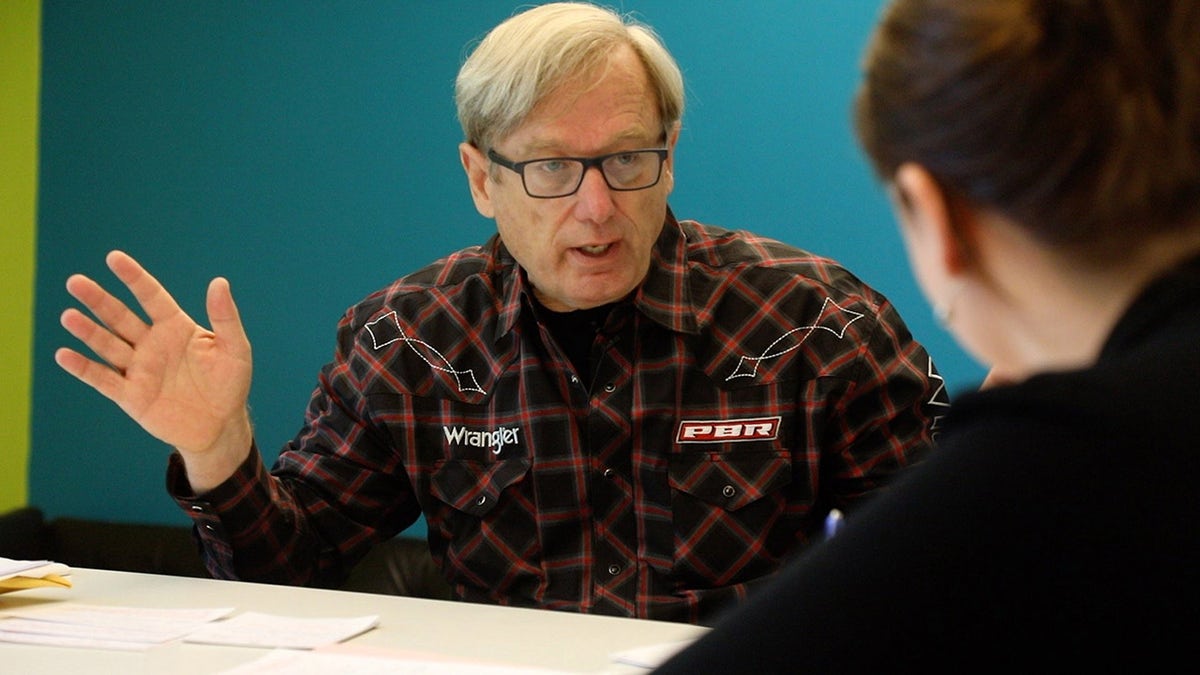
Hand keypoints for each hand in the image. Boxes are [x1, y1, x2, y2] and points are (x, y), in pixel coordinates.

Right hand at [56, 251, 253, 488]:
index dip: (134, 277)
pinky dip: (83, 368)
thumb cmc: (230, 384)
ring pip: (108, 345)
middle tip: (75, 282)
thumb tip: (219, 282)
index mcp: (176, 327)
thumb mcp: (235, 349)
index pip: (151, 296)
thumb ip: (225, 317)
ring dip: (88, 331)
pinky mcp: (130, 395)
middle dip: (98, 300)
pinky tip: (64, 355)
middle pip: (120, 317)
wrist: (220, 426)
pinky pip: (103, 379)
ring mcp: (139, 369)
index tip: (113, 258)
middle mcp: (152, 344)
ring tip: (68, 316)